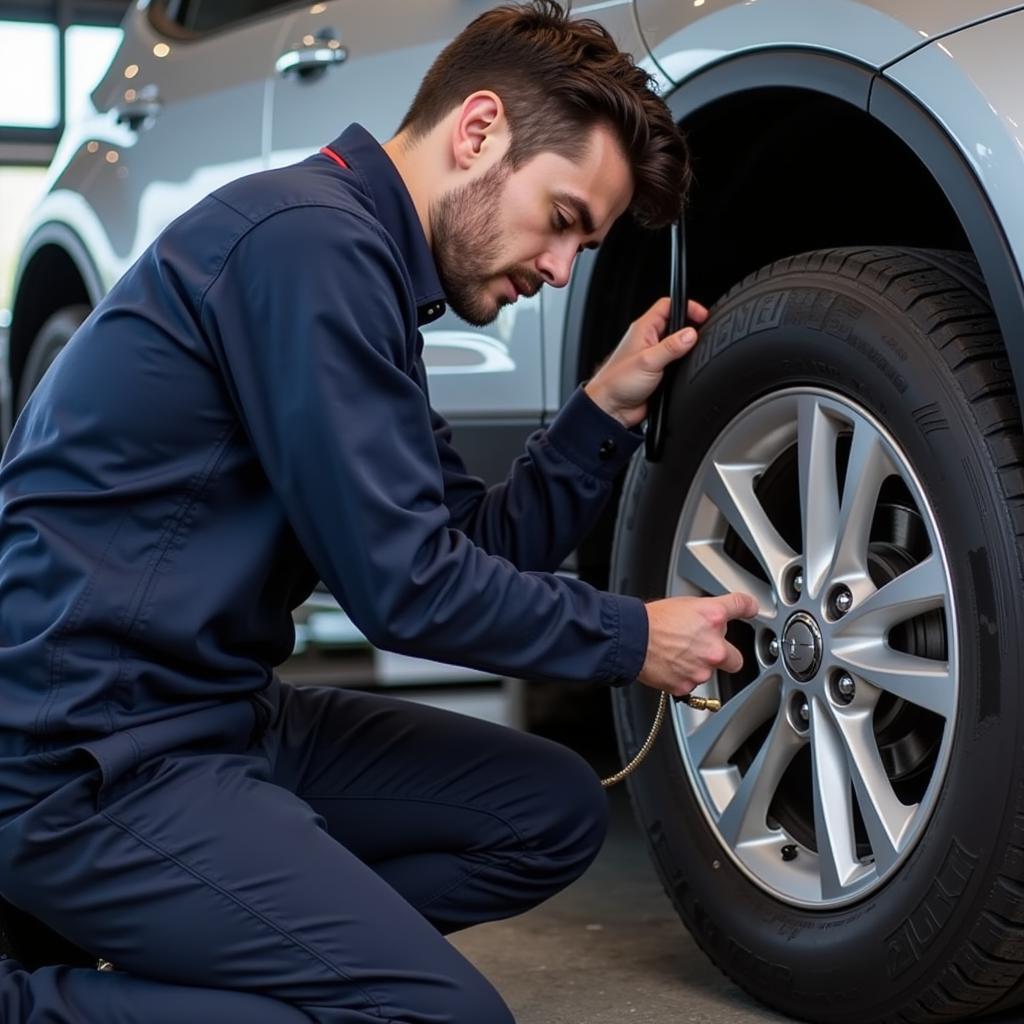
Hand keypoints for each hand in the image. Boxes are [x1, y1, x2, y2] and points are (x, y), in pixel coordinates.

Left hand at [584, 296, 708, 428]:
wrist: (612, 408)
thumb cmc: (617, 382)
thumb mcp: (648, 361)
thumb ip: (671, 347)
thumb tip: (690, 334)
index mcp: (643, 329)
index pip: (667, 306)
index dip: (686, 306)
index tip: (702, 315)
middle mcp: (648, 340)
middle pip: (675, 324)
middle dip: (690, 327)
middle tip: (702, 334)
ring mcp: (653, 356)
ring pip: (676, 344)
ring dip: (686, 348)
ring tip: (695, 352)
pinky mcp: (658, 372)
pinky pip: (675, 362)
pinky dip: (683, 363)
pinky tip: (686, 368)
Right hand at [638, 592, 758, 696]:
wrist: (631, 640)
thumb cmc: (650, 621)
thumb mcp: (683, 605)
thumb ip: (704, 615)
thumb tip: (711, 620)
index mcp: (712, 617)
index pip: (741, 606)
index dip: (749, 607)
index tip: (753, 610)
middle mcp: (714, 645)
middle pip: (737, 658)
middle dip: (725, 656)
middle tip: (707, 650)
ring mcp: (703, 668)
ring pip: (710, 672)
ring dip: (699, 666)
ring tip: (676, 654)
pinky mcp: (688, 684)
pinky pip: (691, 683)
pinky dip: (683, 676)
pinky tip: (670, 665)